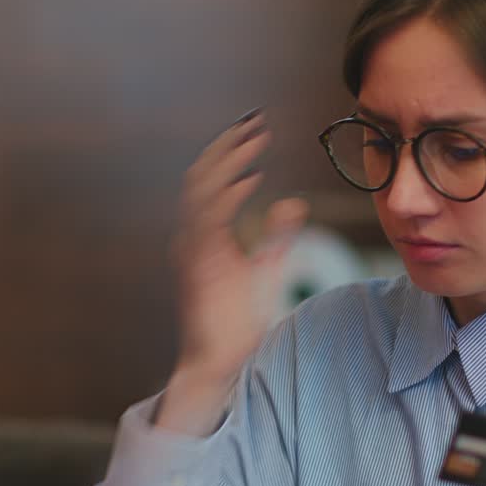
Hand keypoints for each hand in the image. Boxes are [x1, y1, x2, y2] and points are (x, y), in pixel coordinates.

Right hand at [157, 109, 308, 434]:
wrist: (217, 363)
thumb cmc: (236, 324)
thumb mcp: (265, 271)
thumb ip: (276, 237)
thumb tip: (294, 204)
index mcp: (204, 237)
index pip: (212, 182)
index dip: (231, 154)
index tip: (257, 131)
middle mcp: (192, 238)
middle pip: (200, 176)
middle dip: (226, 146)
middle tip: (254, 122)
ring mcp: (192, 250)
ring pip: (200, 190)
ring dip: (227, 161)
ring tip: (253, 140)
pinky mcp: (199, 265)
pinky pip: (208, 220)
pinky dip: (227, 195)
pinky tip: (250, 179)